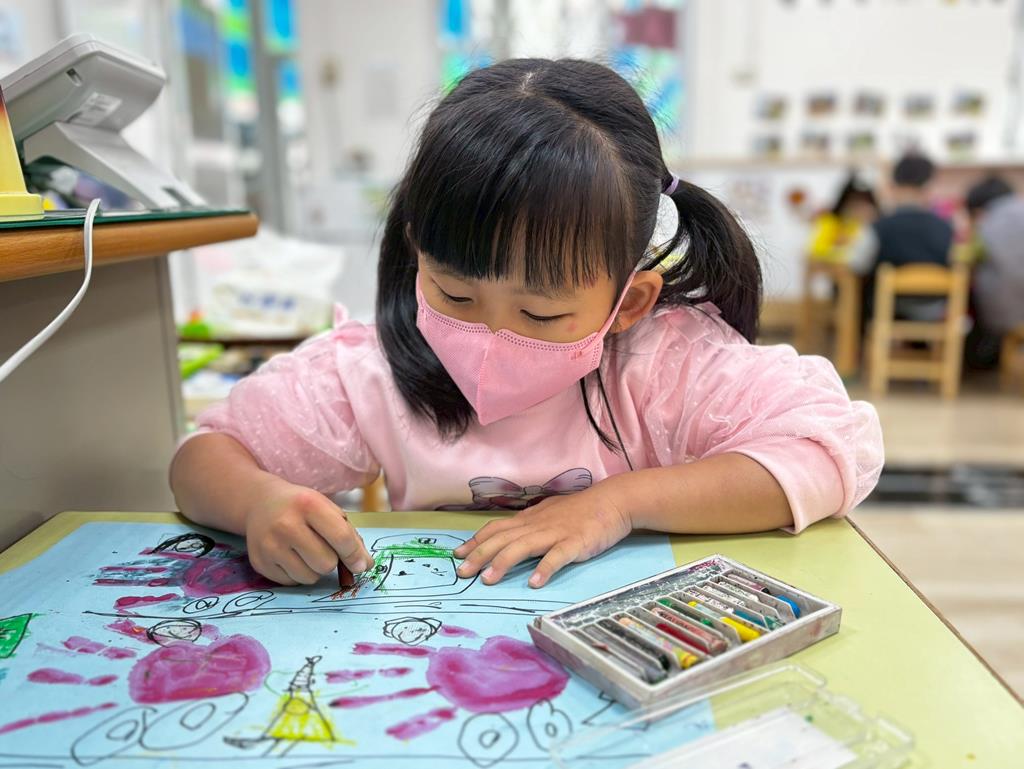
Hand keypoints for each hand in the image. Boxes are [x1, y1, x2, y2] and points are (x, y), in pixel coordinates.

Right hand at [243, 475, 371, 585]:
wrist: (259, 502)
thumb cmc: (301, 506)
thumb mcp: (326, 508)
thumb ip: (348, 534)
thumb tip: (363, 565)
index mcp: (308, 504)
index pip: (341, 537)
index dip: (355, 555)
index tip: (361, 565)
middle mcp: (286, 525)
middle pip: (326, 563)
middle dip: (333, 560)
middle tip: (325, 549)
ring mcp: (270, 545)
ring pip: (310, 577)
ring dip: (315, 569)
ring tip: (307, 551)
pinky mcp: (260, 563)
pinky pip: (292, 582)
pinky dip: (298, 573)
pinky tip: (291, 556)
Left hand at [453, 485, 632, 587]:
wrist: (612, 501)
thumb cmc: (581, 509)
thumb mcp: (549, 512)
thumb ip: (529, 524)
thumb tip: (510, 534)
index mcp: (530, 519)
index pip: (496, 528)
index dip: (476, 542)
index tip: (458, 555)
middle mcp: (537, 525)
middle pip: (503, 539)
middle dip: (480, 555)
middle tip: (462, 572)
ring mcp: (556, 533)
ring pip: (523, 547)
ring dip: (503, 563)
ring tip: (488, 580)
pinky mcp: (576, 543)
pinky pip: (557, 556)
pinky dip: (544, 569)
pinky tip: (534, 583)